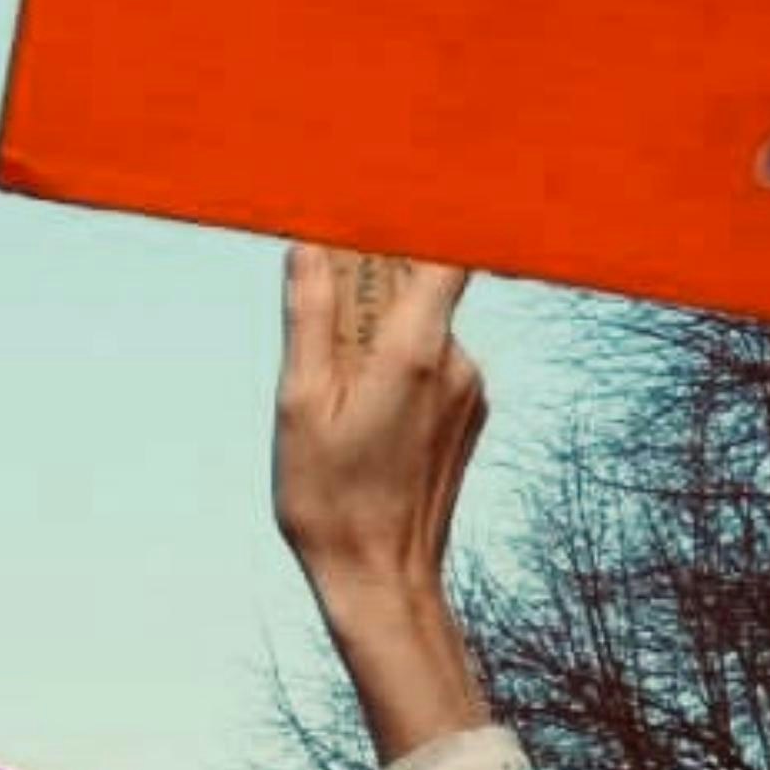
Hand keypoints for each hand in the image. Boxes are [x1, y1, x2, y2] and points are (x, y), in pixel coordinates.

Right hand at [277, 243, 491, 759]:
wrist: (382, 583)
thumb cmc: (331, 500)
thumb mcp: (299, 404)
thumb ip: (309, 317)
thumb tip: (308, 244)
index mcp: (416, 351)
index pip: (446, 252)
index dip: (428, 213)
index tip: (398, 186)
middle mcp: (458, 364)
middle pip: (420, 285)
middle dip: (370, 283)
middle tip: (320, 307)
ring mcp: (470, 393)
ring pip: (421, 328)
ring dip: (376, 336)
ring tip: (332, 392)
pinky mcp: (468, 418)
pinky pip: (430, 364)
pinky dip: (394, 366)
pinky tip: (359, 415)